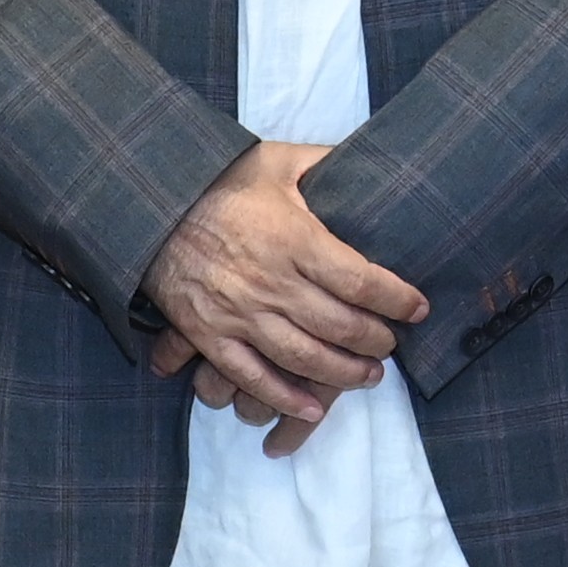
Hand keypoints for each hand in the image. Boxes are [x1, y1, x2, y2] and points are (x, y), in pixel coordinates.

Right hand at [142, 144, 425, 432]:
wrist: (150, 202)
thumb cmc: (218, 181)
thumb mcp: (276, 160)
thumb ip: (325, 162)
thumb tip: (369, 158)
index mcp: (294, 239)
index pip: (361, 280)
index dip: (397, 300)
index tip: (417, 308)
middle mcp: (271, 281)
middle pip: (340, 325)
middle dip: (376, 340)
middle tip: (392, 344)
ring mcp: (239, 312)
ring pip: (303, 357)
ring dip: (343, 373)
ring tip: (369, 375)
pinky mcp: (209, 333)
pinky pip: (252, 375)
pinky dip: (284, 397)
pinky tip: (313, 408)